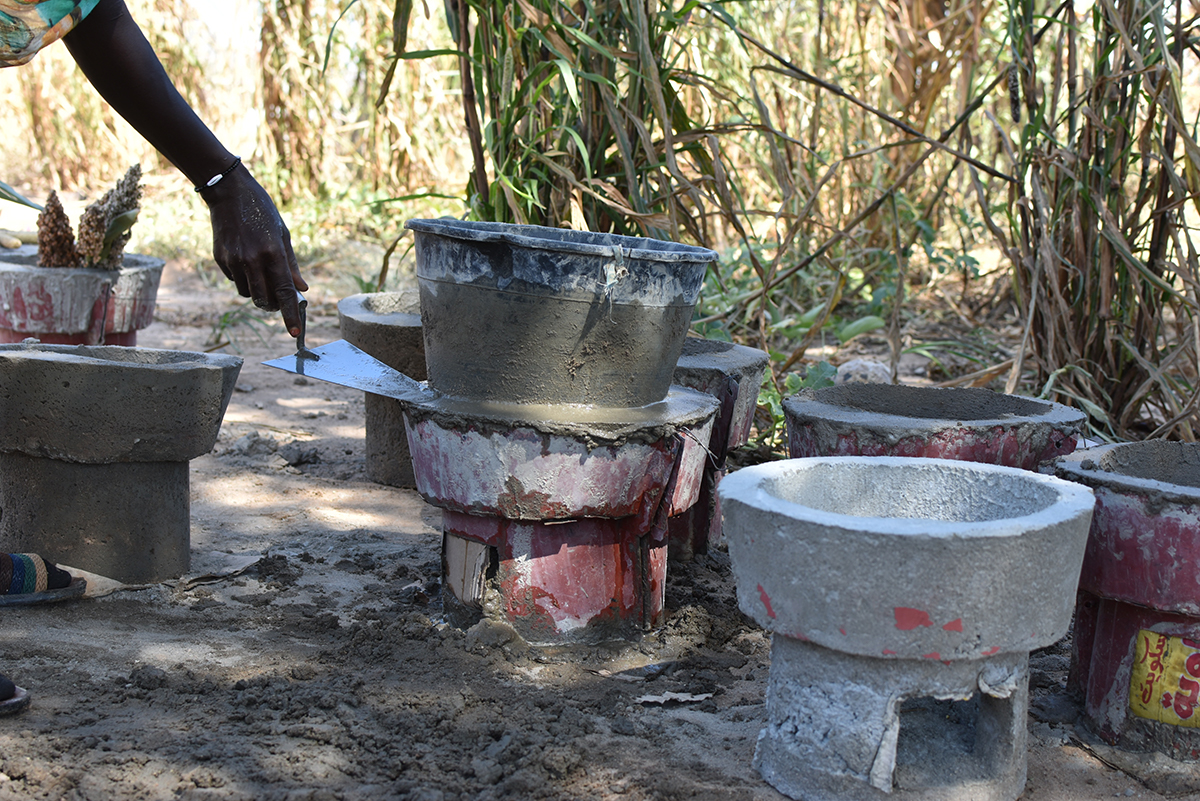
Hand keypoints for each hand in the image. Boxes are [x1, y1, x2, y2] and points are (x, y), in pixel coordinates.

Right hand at [199, 163, 308, 336]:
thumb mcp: (283, 235)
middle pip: (263, 299)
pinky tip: (245, 260)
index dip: (289, 314)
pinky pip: (235, 280)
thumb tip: (301, 289)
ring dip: (257, 292)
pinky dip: (243, 278)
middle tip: (278, 301)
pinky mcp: (220, 258)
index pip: (283, 292)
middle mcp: (252, 260)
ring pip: (247, 293)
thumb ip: (291, 265)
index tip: (295, 332)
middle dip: (272, 305)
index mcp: (272, 253)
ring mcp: (233, 260)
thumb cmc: (263, 212)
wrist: (229, 193)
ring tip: (261, 273)